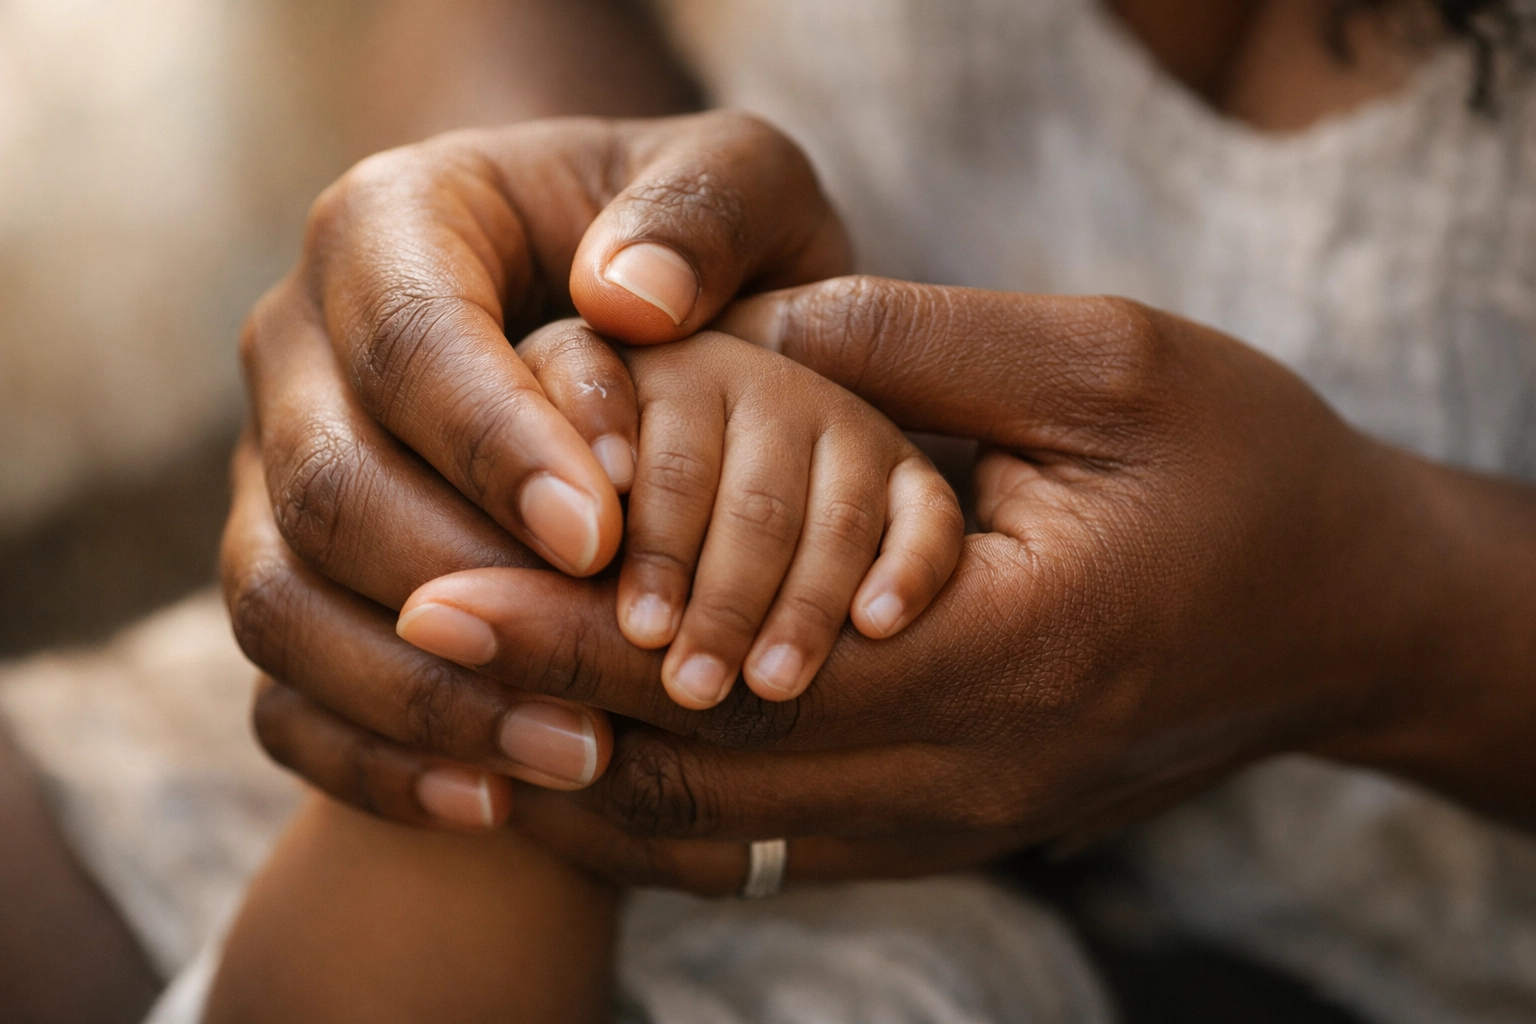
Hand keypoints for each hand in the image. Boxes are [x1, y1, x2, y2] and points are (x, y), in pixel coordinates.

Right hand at [224, 111, 848, 822]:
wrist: (614, 311)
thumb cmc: (688, 248)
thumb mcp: (737, 187)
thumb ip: (702, 210)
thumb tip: (627, 301)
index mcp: (392, 224)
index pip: (410, 339)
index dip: (493, 446)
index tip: (603, 539)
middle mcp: (300, 347)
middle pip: (325, 487)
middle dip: (466, 596)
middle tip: (610, 673)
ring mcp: (276, 470)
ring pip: (278, 603)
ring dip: (421, 698)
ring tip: (578, 755)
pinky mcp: (289, 577)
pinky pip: (280, 690)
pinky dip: (367, 759)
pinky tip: (491, 802)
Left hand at [241, 275, 1465, 887]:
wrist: (1343, 616)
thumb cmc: (1245, 470)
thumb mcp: (1108, 366)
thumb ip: (920, 344)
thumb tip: (752, 333)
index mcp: (1006, 651)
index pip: (738, 668)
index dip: (577, 626)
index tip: (444, 575)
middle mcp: (968, 773)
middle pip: (706, 770)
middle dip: (544, 699)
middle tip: (408, 630)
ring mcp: (957, 822)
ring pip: (724, 834)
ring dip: (582, 777)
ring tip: (452, 703)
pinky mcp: (950, 826)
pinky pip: (772, 846)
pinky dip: (659, 810)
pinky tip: (574, 755)